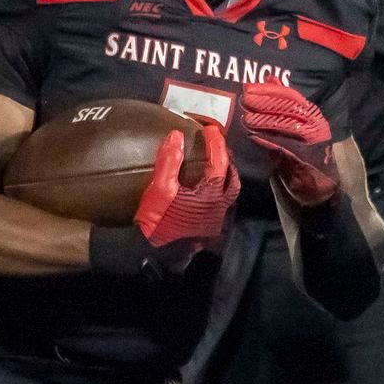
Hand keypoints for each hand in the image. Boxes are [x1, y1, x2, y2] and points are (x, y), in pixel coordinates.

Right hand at [135, 124, 240, 248]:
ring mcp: (214, 221)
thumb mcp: (160, 189)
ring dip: (223, 178)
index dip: (216, 143)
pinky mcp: (206, 230)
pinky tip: (202, 188)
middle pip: (232, 180)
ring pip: (228, 195)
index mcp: (211, 196)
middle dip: (227, 162)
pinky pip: (218, 205)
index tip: (211, 129)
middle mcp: (219, 209)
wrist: (151, 255)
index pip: (219, 163)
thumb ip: (169, 161)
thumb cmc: (157, 222)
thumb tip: (176, 135)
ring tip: (212, 165)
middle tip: (217, 148)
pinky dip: (216, 191)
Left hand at [242, 78, 337, 205]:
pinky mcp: (306, 158)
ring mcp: (313, 141)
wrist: (317, 185)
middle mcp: (315, 123)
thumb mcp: (289, 125)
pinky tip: (254, 136)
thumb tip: (268, 79)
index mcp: (311, 113)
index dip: (269, 90)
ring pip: (286, 124)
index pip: (290, 95)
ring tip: (245, 117)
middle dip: (264, 102)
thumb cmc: (300, 153)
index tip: (249, 87)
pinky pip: (285, 146)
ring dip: (264, 120)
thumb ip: (279, 104)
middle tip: (244, 99)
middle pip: (288, 107)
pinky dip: (269, 140)